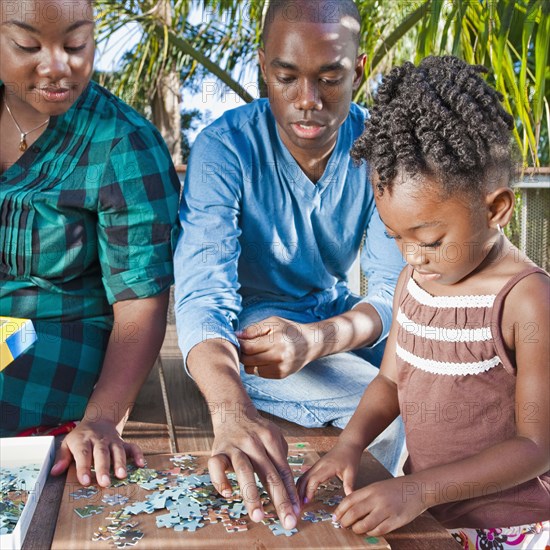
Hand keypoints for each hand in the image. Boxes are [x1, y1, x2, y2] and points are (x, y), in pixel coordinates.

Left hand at [50, 419, 144, 486]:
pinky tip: (141, 464)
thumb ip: (62, 457)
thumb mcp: (67, 443)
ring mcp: (113, 440)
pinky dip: (138, 454)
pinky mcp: (123, 442)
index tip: (85, 481)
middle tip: (104, 482)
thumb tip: (54, 472)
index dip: (84, 467)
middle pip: (102, 453)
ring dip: (120, 463)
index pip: (83, 454)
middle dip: (103, 468)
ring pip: (118, 450)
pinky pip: (133, 447)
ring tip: (121, 476)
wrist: (99, 419)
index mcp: (83, 440)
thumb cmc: (81, 437)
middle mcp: (99, 440)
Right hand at [207, 406, 299, 529]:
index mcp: (271, 440)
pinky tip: (228, 494)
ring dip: (252, 495)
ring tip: (259, 516)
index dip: (290, 493)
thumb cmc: (257, 431)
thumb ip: (282, 460)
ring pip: (244, 471)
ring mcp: (235, 446)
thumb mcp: (275, 437)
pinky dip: (221, 480)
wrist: (232, 411)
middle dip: (279, 500)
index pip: (283, 471)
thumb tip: (291, 492)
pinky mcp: (218, 450)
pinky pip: (216, 466)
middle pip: (269, 474)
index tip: (296, 513)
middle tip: (287, 522)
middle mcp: (254, 443)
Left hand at [238, 316, 314, 377]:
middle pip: (247, 360)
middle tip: (245, 345)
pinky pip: (259, 373)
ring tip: (255, 352)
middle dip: (242, 353)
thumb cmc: (289, 330)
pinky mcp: (280, 375)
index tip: (237, 340)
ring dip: (249, 361)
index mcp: (276, 341)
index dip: (239, 344)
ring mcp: (280, 368)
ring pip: (250, 369)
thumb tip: (235, 336)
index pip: (248, 347)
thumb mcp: (272, 322)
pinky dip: (257, 366)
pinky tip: (264, 358)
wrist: (310, 343)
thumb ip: (253, 329)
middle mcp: (278, 357)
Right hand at [297, 443, 361, 502]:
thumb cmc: (350, 457)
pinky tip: (302, 492)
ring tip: (299, 501)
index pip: (314, 479)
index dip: (309, 490)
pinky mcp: (317, 466)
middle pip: (305, 478)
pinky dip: (302, 484)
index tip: (307, 501)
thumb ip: (349, 485)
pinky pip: (306, 475)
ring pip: (303, 476)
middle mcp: (319, 465)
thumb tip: (349, 498)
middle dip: (300, 492)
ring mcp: (317, 465)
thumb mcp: (352, 472)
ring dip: (299, 488)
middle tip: (299, 505)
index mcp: (327, 467)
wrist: (348, 444)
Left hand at [333, 477, 427, 535]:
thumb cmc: (396, 488)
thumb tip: (350, 510)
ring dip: (357, 529)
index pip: (349, 500)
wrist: (418, 488)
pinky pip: (379, 530)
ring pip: (365, 524)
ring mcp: (387, 510)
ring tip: (355, 529)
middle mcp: (377, 499)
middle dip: (345, 521)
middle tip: (342, 525)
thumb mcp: (378, 487)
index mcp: (371, 489)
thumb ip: (365, 496)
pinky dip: (371, 532)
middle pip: (354, 513)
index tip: (335, 517)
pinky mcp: (396, 520)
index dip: (340, 510)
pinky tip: (369, 531)